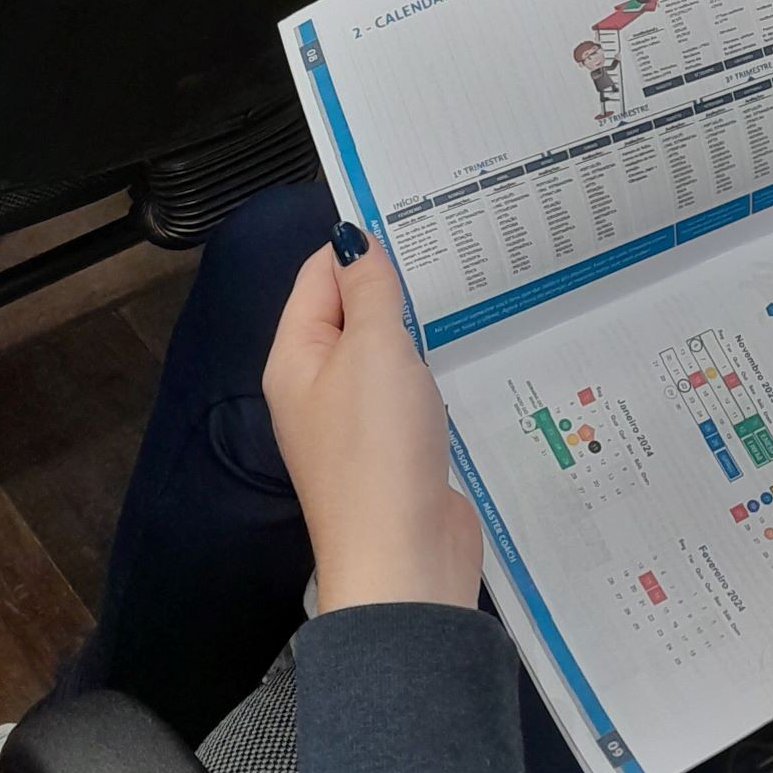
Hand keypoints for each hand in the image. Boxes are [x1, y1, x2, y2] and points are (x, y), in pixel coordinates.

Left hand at [262, 227, 483, 612]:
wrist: (404, 558)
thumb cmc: (378, 449)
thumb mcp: (372, 351)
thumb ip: (367, 291)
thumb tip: (353, 239)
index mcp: (296, 359)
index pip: (318, 277)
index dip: (359, 244)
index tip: (416, 214)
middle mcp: (319, 388)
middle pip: (353, 313)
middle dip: (398, 283)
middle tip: (458, 244)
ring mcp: (359, 423)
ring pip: (388, 354)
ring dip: (422, 328)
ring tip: (475, 289)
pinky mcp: (397, 451)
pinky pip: (414, 393)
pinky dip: (437, 370)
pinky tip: (474, 354)